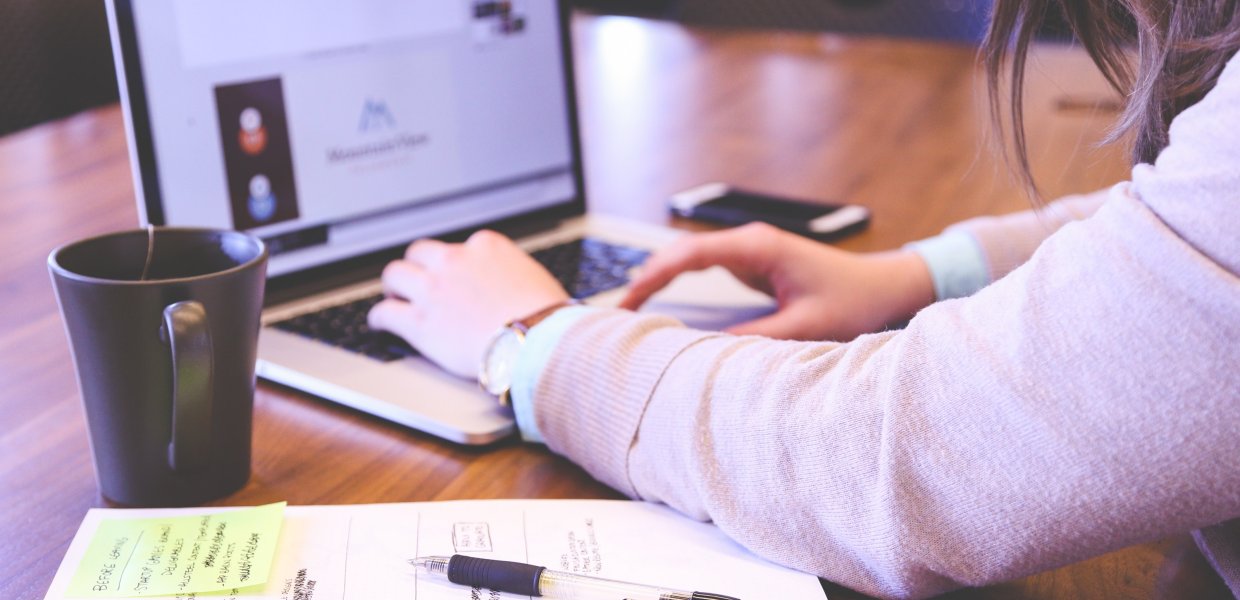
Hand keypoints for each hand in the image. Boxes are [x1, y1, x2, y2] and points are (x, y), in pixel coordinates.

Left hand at [368, 230, 568, 378]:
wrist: (537, 342)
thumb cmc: (546, 317)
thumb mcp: (533, 278)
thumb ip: (511, 274)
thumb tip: (512, 286)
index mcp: (486, 246)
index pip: (459, 247)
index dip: (453, 264)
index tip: (452, 275)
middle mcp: (455, 260)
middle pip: (420, 252)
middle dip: (417, 267)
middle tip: (416, 281)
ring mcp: (434, 290)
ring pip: (395, 275)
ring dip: (394, 286)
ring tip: (394, 298)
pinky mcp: (420, 322)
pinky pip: (385, 313)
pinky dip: (380, 318)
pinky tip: (380, 324)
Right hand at [620, 222, 934, 340]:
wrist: (885, 287)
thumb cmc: (854, 301)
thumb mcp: (805, 327)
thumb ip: (755, 338)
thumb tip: (706, 352)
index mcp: (758, 247)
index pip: (690, 254)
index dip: (653, 276)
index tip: (628, 300)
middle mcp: (750, 243)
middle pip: (681, 253)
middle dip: (646, 278)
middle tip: (617, 312)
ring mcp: (750, 251)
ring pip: (689, 259)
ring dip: (659, 279)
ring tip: (629, 310)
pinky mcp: (754, 264)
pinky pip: (705, 269)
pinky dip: (679, 284)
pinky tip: (661, 302)